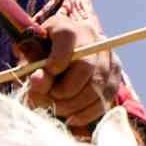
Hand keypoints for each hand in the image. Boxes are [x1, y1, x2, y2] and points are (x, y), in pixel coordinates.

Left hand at [23, 15, 120, 130]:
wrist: (58, 67)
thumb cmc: (40, 62)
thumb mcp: (30, 61)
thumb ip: (32, 68)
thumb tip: (38, 81)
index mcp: (67, 27)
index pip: (67, 36)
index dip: (56, 59)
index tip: (43, 78)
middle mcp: (93, 39)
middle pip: (86, 66)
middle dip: (64, 90)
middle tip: (48, 101)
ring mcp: (108, 58)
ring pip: (98, 86)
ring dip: (74, 105)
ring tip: (56, 109)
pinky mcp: (115, 77)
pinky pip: (105, 99)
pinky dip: (86, 114)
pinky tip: (71, 118)